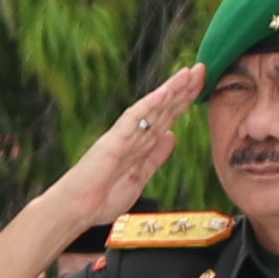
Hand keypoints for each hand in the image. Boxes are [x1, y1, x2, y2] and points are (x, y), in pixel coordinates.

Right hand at [47, 68, 207, 235]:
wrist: (76, 210)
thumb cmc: (102, 197)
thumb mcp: (139, 177)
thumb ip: (155, 157)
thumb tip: (172, 135)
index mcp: (140, 144)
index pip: (167, 117)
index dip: (184, 100)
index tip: (201, 84)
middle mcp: (133, 136)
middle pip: (163, 108)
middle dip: (183, 89)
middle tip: (202, 67)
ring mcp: (122, 137)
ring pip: (151, 109)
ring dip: (171, 90)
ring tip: (188, 73)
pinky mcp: (112, 142)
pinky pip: (133, 120)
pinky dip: (149, 105)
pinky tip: (164, 92)